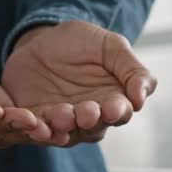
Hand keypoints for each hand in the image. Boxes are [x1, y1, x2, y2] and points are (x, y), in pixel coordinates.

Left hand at [2, 21, 156, 145]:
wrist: (41, 38)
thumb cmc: (81, 43)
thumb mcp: (111, 46)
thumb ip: (133, 70)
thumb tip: (141, 99)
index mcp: (112, 101)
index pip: (120, 113)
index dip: (117, 112)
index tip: (112, 108)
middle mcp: (87, 117)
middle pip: (92, 129)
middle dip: (89, 122)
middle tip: (86, 113)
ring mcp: (60, 121)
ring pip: (63, 134)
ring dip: (61, 128)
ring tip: (61, 116)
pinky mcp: (33, 119)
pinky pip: (32, 130)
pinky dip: (31, 129)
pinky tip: (30, 122)